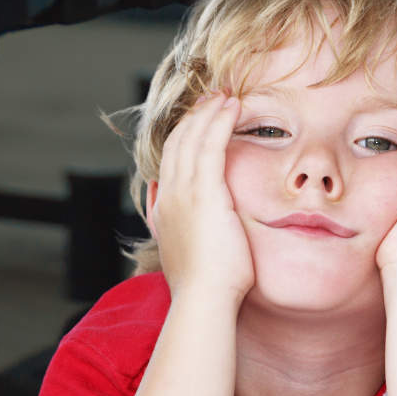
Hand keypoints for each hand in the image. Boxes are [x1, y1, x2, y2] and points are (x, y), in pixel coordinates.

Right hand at [149, 93, 254, 303]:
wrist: (204, 299)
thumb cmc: (205, 287)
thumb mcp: (183, 251)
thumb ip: (175, 227)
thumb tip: (165, 209)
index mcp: (164, 208)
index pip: (171, 159)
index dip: (185, 135)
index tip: (200, 120)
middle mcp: (168, 194)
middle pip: (177, 142)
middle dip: (194, 117)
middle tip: (212, 97)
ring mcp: (183, 192)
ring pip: (191, 138)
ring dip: (209, 112)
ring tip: (225, 96)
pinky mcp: (203, 192)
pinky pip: (210, 145)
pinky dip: (219, 121)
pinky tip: (232, 107)